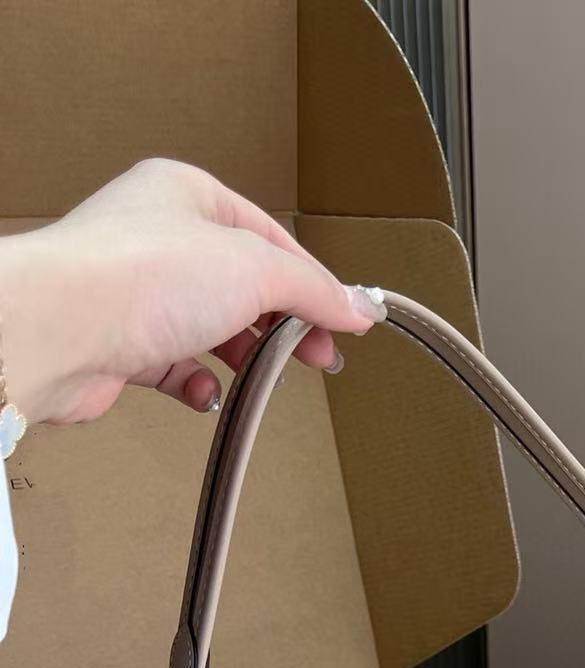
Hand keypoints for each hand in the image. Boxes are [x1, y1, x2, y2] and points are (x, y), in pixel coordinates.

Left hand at [0, 158, 383, 426]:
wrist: (59, 330)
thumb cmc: (141, 276)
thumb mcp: (254, 269)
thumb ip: (313, 290)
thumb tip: (360, 307)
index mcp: (187, 193)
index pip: (270, 238)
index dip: (314, 282)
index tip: (348, 321)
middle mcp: (159, 236)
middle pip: (244, 284)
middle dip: (283, 324)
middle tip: (319, 359)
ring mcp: (138, 291)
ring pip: (211, 325)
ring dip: (242, 354)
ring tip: (266, 375)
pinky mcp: (121, 343)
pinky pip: (175, 365)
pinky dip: (198, 383)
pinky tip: (207, 392)